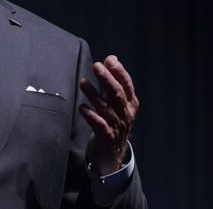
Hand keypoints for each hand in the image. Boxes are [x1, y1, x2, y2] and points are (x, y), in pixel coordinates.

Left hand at [79, 55, 138, 174]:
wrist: (112, 154)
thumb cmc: (112, 121)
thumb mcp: (115, 101)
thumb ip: (112, 81)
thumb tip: (111, 58)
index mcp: (130, 103)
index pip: (127, 84)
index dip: (119, 72)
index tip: (109, 60)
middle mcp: (126, 113)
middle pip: (117, 94)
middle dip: (107, 79)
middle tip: (96, 66)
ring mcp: (117, 126)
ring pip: (106, 108)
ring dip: (94, 94)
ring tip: (83, 83)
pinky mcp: (106, 137)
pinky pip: (99, 125)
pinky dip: (91, 115)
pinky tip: (82, 107)